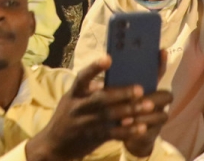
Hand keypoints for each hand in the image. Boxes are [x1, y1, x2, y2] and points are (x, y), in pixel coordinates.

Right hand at [25, 55, 172, 160]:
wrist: (55, 144)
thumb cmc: (68, 116)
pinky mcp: (94, 137)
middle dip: (122, 94)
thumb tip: (109, 76)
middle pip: (101, 99)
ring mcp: (86, 123)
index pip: (83, 78)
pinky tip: (141, 127)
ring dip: (130, 111)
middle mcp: (78, 107)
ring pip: (110, 116)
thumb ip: (87, 90)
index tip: (109, 58)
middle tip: (140, 89)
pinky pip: (113, 134)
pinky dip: (128, 131)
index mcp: (74, 94)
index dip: (95, 68)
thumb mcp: (71, 100)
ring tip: (148, 105)